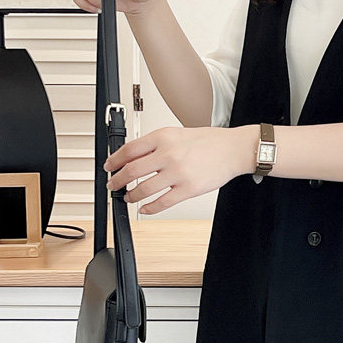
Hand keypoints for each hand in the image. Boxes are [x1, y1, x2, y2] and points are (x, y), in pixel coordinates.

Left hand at [104, 126, 252, 214]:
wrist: (233, 149)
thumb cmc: (209, 142)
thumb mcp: (177, 134)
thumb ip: (156, 145)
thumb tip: (133, 159)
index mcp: (163, 137)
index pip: (128, 150)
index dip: (114, 161)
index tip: (109, 167)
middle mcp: (168, 154)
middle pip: (130, 171)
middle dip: (116, 181)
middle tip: (113, 185)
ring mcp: (178, 173)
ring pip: (143, 189)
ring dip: (131, 196)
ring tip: (128, 197)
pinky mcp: (188, 189)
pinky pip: (162, 203)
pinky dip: (149, 208)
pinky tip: (145, 208)